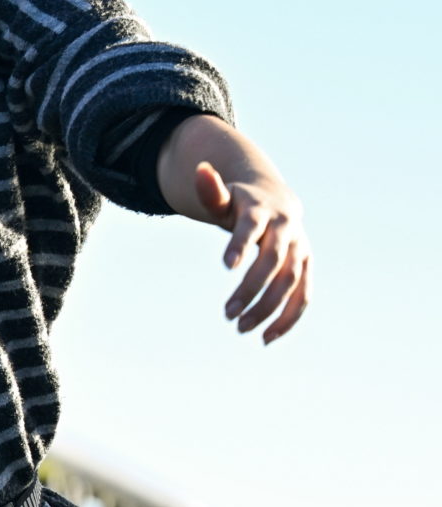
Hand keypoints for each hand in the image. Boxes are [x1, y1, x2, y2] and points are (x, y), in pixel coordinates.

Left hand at [191, 161, 310, 343]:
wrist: (277, 201)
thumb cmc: (240, 202)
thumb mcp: (223, 196)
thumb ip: (211, 190)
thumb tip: (200, 169)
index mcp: (262, 212)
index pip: (252, 228)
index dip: (240, 244)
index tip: (226, 266)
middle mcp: (286, 231)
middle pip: (273, 263)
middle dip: (251, 290)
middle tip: (227, 314)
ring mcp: (300, 250)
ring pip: (292, 284)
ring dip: (269, 309)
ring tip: (242, 329)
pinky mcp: (305, 267)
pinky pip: (303, 296)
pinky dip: (289, 318)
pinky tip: (267, 337)